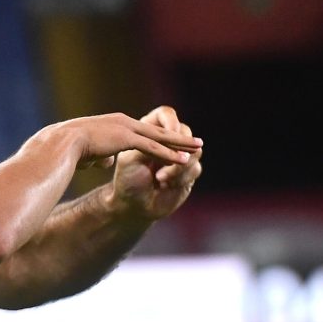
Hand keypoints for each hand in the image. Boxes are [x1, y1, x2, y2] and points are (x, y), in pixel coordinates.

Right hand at [53, 111, 201, 170]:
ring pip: (160, 138)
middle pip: (157, 130)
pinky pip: (153, 148)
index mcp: (116, 124)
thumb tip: (106, 162)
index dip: (159, 137)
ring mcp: (127, 130)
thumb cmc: (69, 150)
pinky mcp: (127, 139)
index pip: (143, 131)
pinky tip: (184, 160)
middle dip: (178, 136)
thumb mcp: (88, 153)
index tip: (172, 140)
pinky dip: (170, 154)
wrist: (61, 143)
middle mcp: (125, 123)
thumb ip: (100, 156)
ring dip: (181, 144)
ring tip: (198, 148)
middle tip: (195, 140)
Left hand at [108, 106, 203, 220]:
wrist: (132, 206)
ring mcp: (181, 157)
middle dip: (175, 150)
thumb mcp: (132, 158)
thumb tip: (175, 135)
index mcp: (150, 132)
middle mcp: (168, 142)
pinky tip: (165, 186)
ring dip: (177, 167)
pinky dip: (180, 178)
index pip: (166, 115)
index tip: (170, 132)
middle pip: (185, 132)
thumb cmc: (127, 180)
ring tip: (160, 178)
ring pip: (195, 152)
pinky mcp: (189, 173)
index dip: (170, 121)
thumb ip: (151, 144)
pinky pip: (195, 169)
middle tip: (163, 163)